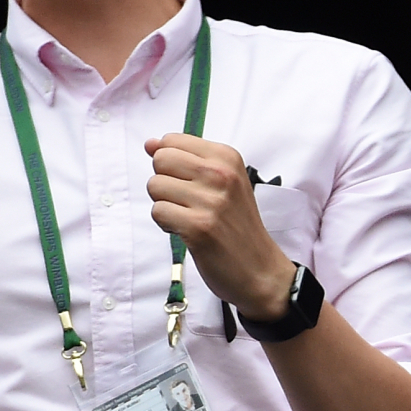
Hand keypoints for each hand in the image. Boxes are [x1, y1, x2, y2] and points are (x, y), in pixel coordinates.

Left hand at [144, 135, 294, 319]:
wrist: (260, 269)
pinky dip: (167, 224)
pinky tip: (187, 231)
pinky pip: (158, 212)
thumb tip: (150, 144)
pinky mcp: (199, 227)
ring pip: (155, 186)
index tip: (188, 181)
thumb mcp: (224, 182)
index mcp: (227, 158)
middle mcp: (221, 175)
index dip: (170, 163)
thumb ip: (186, 159)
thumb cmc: (238, 226)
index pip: (172, 141)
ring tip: (189, 216)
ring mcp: (211, 201)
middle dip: (165, 181)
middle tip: (188, 201)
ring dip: (166, 204)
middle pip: (160, 160)